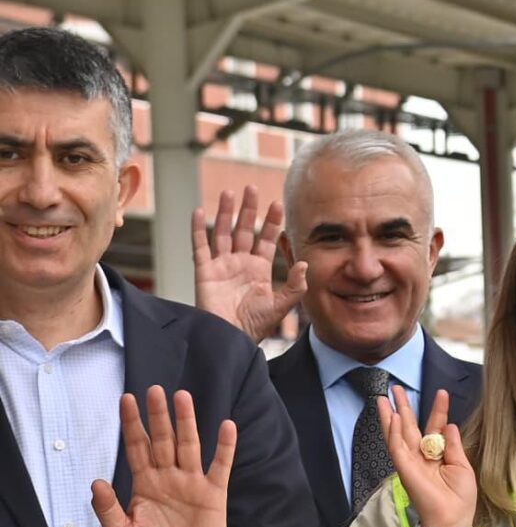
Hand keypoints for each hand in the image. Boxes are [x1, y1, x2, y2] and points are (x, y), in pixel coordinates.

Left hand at [91, 387, 236, 526]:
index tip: (127, 399)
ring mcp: (192, 482)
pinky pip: (220, 465)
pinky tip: (227, 426)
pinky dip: (225, 446)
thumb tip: (96, 482)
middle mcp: (168, 476)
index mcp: (145, 483)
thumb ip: (108, 509)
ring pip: (189, 445)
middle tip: (155, 389)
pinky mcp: (213, 492)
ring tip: (183, 397)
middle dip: (158, 415)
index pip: (136, 446)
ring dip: (187, 421)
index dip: (131, 424)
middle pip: (162, 439)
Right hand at [192, 188, 306, 343]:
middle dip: (249, 209)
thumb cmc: (255, 326)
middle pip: (245, 230)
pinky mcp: (204, 271)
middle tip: (253, 188)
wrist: (231, 339)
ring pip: (223, 232)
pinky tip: (200, 212)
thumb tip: (305, 263)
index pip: (267, 239)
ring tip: (230, 192)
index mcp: (259, 269)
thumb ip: (295, 286)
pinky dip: (198, 229)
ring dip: (226, 213)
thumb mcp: (281, 305)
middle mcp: (240, 263)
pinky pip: (200, 246)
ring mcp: (221, 265)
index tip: (278, 203)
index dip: (272, 222)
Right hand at [381, 386, 477, 526]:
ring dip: (391, 415)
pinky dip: (393, 433)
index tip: (442, 392)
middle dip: (404, 407)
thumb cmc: (460, 497)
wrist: (453, 518)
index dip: (438, 410)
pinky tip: (391, 418)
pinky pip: (396, 448)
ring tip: (385, 397)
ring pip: (397, 434)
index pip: (435, 427)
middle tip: (396, 387)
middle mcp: (422, 456)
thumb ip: (453, 445)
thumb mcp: (462, 466)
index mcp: (437, 455)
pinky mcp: (405, 469)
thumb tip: (449, 424)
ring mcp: (411, 462)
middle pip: (410, 427)